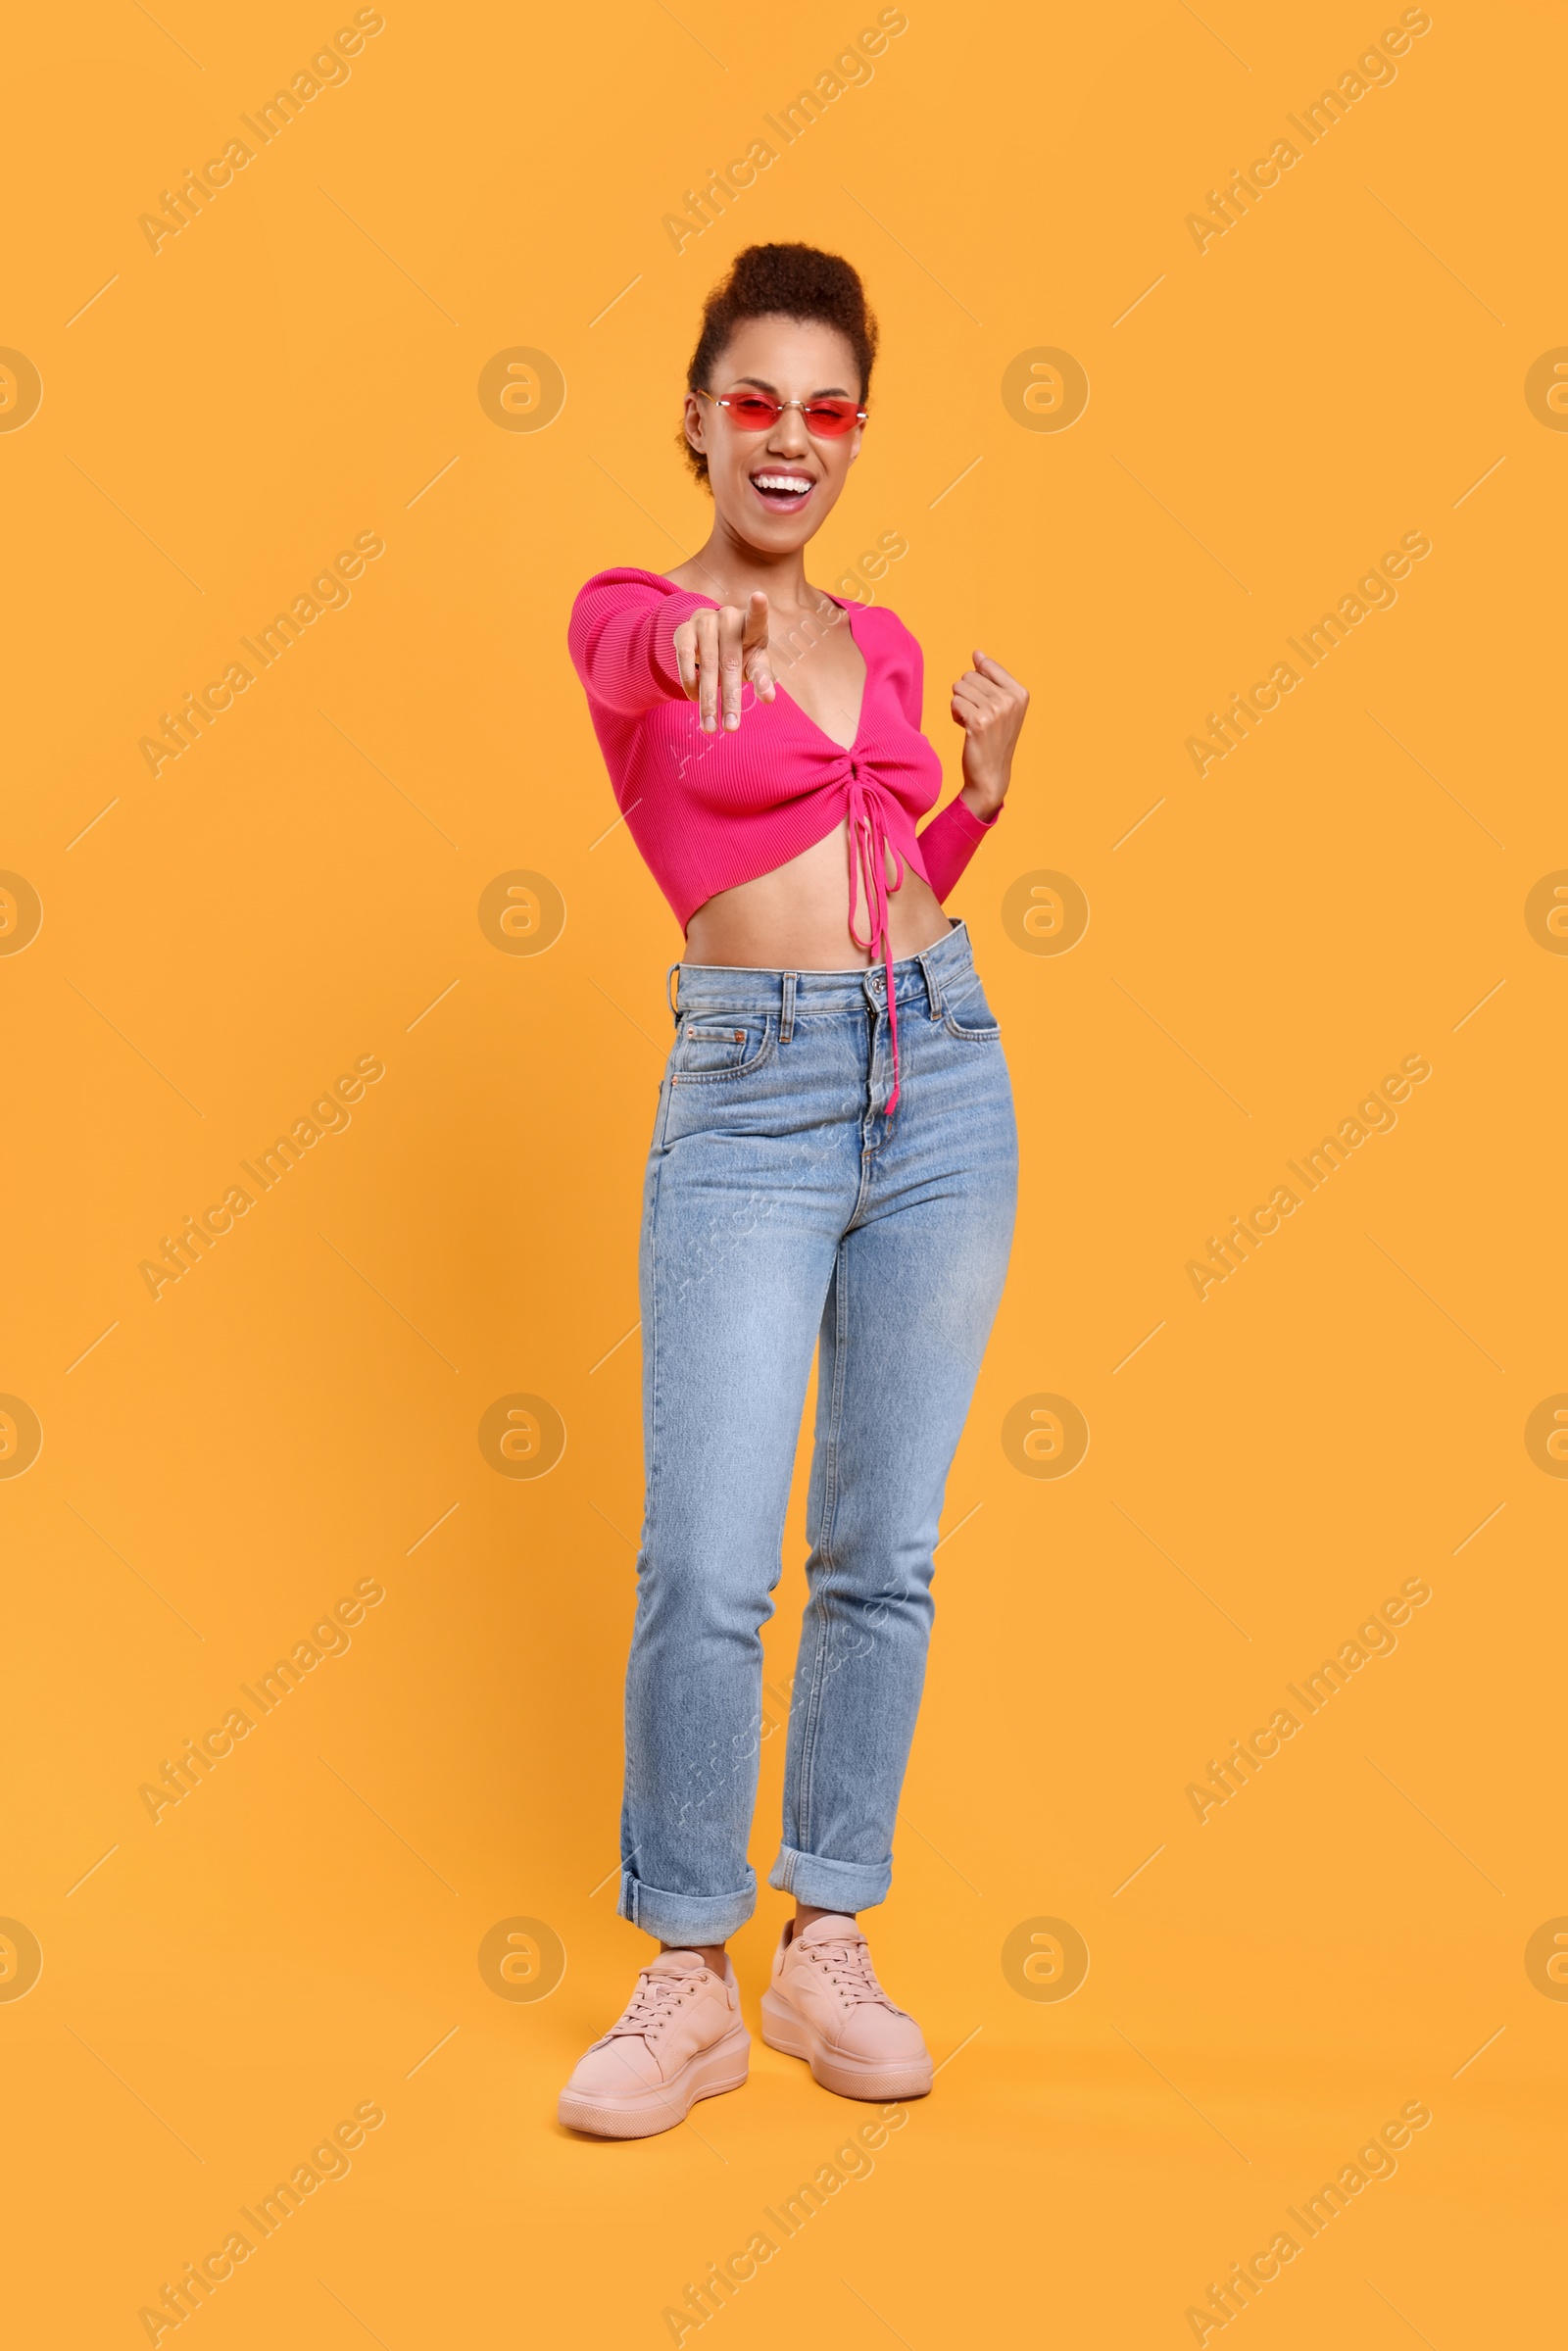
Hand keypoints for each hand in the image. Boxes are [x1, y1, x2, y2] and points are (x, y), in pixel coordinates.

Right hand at [673, 592, 775, 731]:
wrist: (709, 638)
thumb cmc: (741, 653)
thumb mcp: (755, 662)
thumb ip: (762, 678)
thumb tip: (769, 698)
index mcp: (751, 625)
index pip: (756, 617)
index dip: (758, 608)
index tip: (759, 597)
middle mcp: (728, 618)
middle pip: (730, 663)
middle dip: (730, 698)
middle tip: (731, 728)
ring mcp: (705, 621)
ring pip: (707, 666)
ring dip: (708, 700)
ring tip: (710, 727)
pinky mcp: (685, 630)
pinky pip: (684, 658)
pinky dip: (690, 682)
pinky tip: (695, 700)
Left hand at [950, 650, 1028, 815]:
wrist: (990, 774)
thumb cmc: (992, 738)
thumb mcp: (999, 705)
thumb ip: (990, 678)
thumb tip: (977, 653)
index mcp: (1020, 692)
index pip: (986, 665)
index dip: (977, 683)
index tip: (986, 704)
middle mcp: (1011, 699)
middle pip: (969, 675)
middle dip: (966, 695)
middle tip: (978, 716)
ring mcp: (996, 710)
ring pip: (959, 687)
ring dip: (959, 705)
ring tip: (971, 722)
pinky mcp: (979, 722)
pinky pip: (955, 702)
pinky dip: (955, 715)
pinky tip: (965, 729)